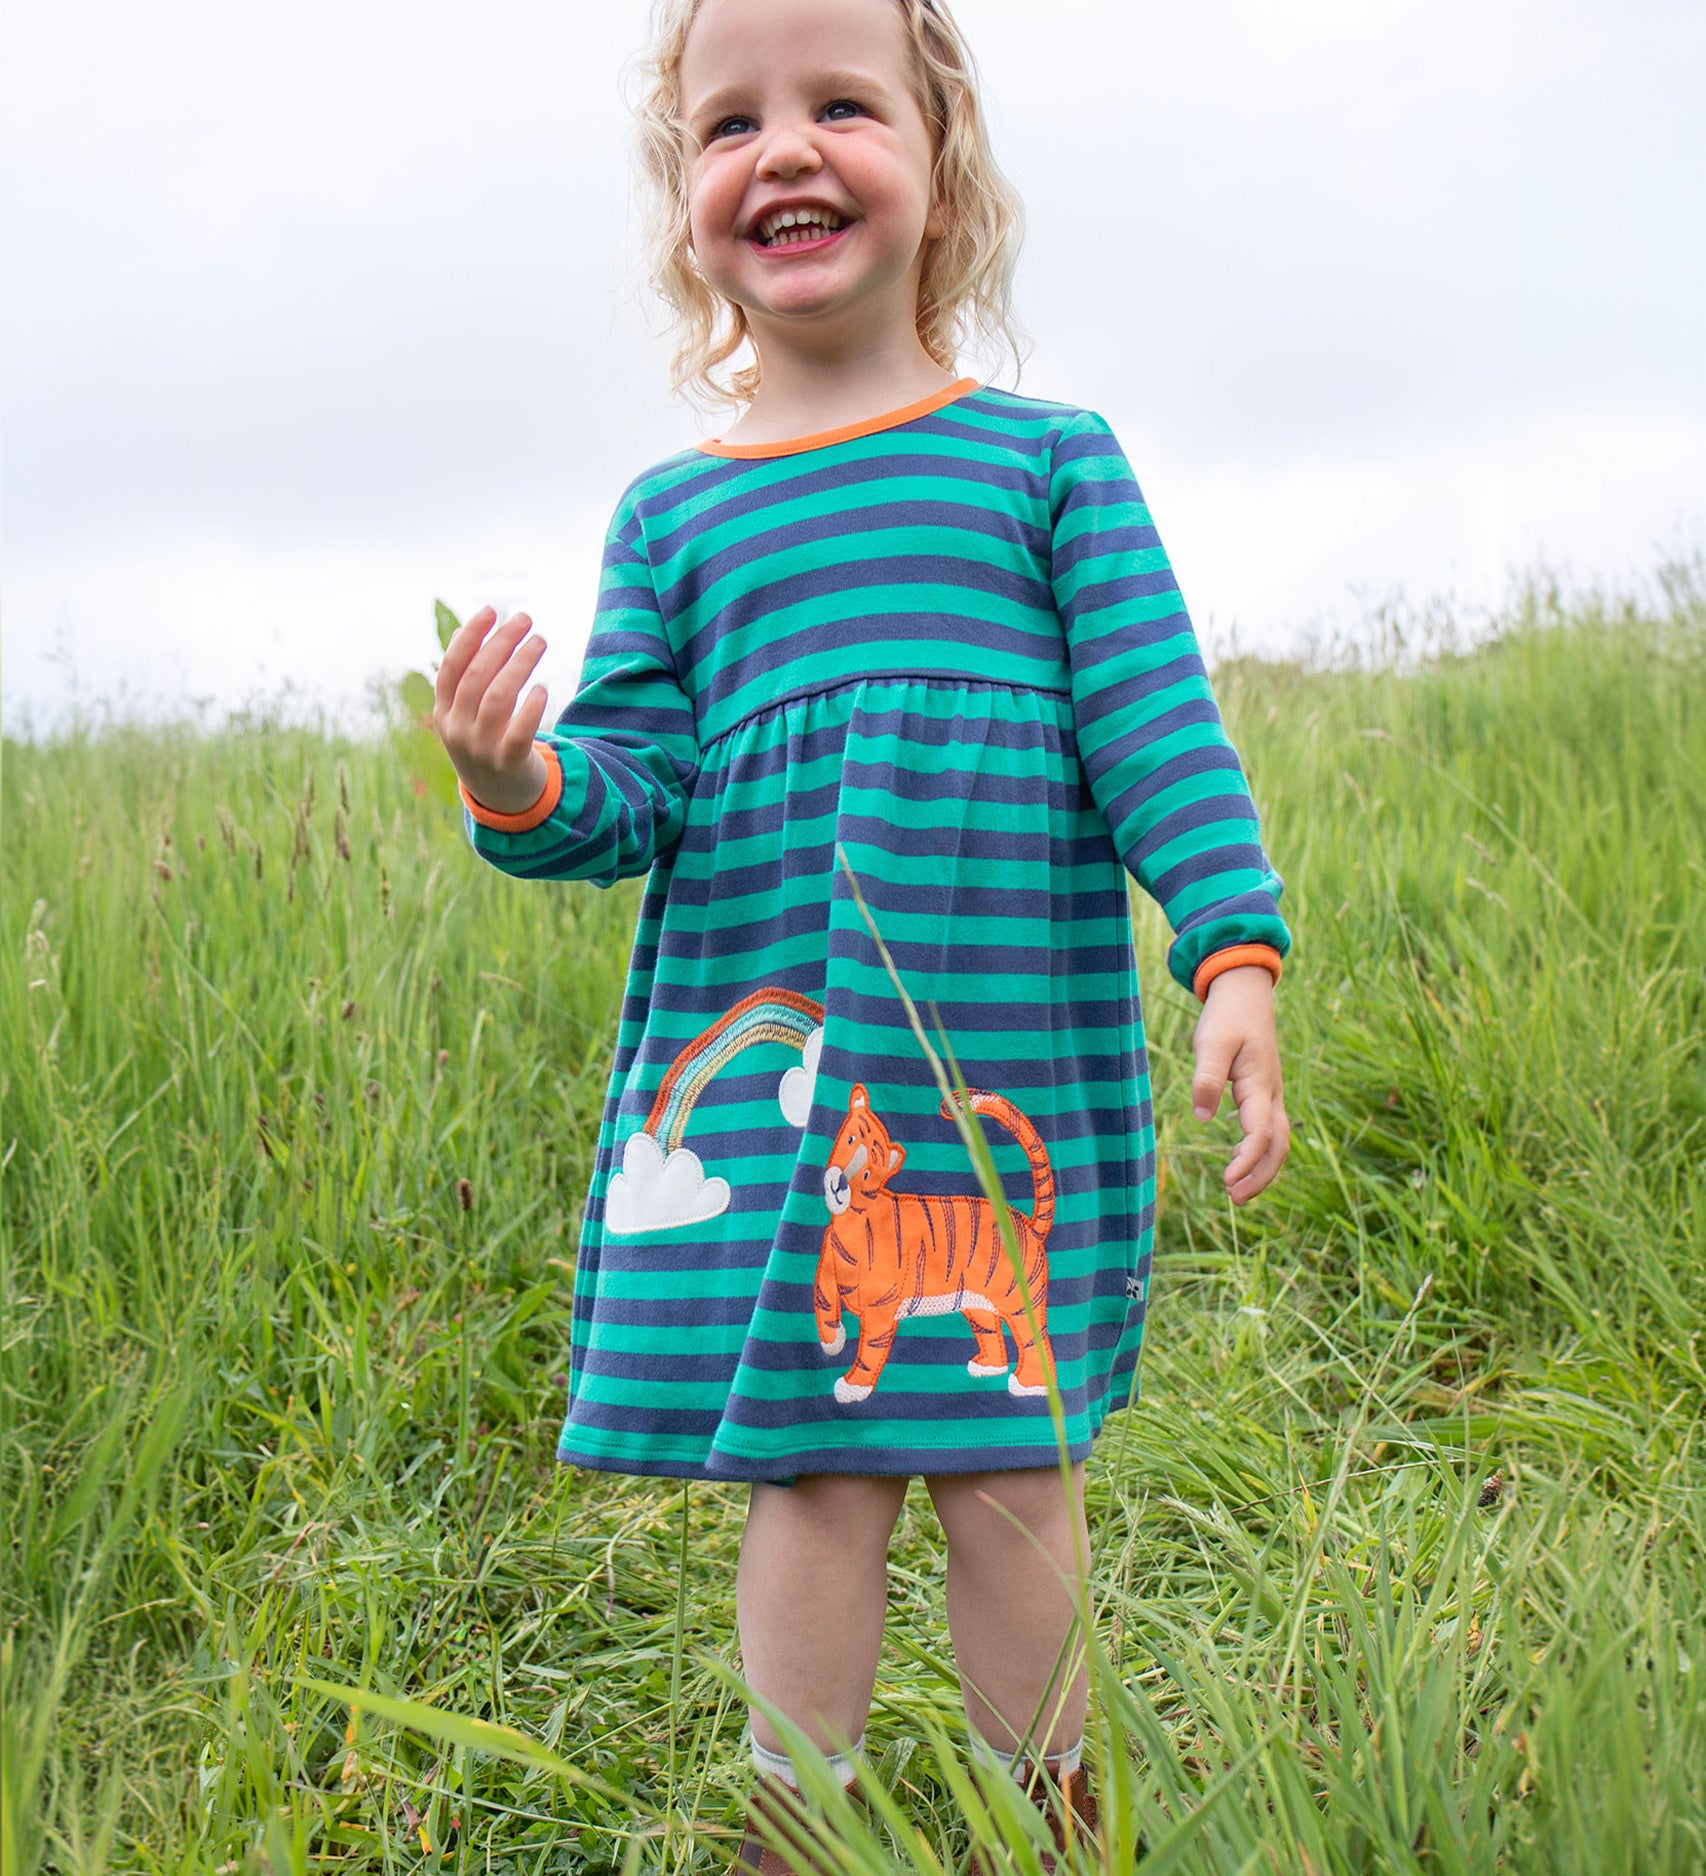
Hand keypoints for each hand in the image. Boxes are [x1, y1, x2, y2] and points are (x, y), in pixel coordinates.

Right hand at [433, 606, 550, 813]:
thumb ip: (463, 677)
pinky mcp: (507, 764)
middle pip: (478, 677)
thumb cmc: (485, 743)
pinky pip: (518, 732)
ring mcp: (480, 749)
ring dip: (520, 664)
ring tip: (540, 641)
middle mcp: (457, 730)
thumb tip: (459, 633)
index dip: (469, 637)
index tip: (490, 610)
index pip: (452, 667)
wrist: (501, 798)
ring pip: (499, 698)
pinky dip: (530, 708)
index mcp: (444, 713)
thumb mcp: (466, 715)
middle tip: (525, 619)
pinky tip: (542, 688)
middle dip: (501, 643)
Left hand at [1190, 965, 1288, 1204]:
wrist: (1245, 993)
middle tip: (1235, 1198)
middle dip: (1261, 1175)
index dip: (1248, 1160)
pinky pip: (1270, 1130)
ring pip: (1278, 1140)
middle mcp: (1272, 1094)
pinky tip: (1238, 1160)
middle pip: (1279, 1145)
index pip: (1261, 1133)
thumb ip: (1206, 1079)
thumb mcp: (1210, 1043)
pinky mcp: (1264, 1092)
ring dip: (1262, 1168)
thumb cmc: (1227, 1017)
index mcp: (1260, 1085)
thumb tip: (1202, 1117)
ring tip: (1237, 1191)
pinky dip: (1259, 1151)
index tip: (1228, 1181)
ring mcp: (1271, 1094)